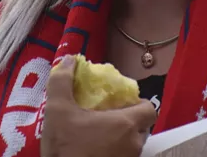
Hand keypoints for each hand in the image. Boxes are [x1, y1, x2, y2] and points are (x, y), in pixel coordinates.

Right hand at [41, 55, 156, 156]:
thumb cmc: (66, 147)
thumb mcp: (57, 110)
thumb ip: (62, 82)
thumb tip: (69, 60)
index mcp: (126, 125)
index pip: (149, 109)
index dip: (138, 104)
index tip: (120, 102)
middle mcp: (134, 145)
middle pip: (142, 128)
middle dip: (129, 121)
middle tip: (108, 116)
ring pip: (134, 145)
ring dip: (122, 138)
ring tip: (100, 134)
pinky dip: (116, 153)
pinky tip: (96, 151)